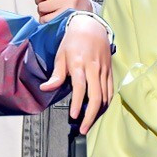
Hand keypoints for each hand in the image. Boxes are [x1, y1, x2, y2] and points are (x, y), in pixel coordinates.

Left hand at [41, 15, 112, 133]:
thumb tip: (45, 88)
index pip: (80, 87)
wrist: (91, 27)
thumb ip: (56, 74)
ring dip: (98, 113)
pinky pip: (110, 92)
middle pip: (96, 96)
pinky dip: (105, 104)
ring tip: (88, 124)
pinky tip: (98, 112)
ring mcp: (104, 71)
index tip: (73, 116)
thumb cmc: (72, 42)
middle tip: (83, 128)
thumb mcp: (60, 55)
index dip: (77, 103)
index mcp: (79, 64)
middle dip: (90, 115)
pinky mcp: (110, 72)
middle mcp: (94, 69)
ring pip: (105, 96)